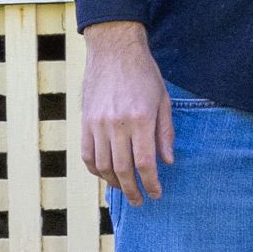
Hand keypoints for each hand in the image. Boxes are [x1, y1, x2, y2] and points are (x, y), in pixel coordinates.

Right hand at [80, 21, 173, 201]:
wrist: (114, 50)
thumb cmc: (144, 74)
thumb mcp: (164, 100)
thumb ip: (165, 133)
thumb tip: (167, 162)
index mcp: (141, 119)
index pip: (145, 163)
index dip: (150, 183)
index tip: (156, 194)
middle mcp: (117, 124)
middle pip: (122, 169)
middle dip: (132, 190)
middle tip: (139, 201)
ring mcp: (97, 124)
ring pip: (102, 165)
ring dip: (113, 182)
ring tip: (124, 189)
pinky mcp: (85, 121)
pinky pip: (87, 153)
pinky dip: (95, 169)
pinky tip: (105, 174)